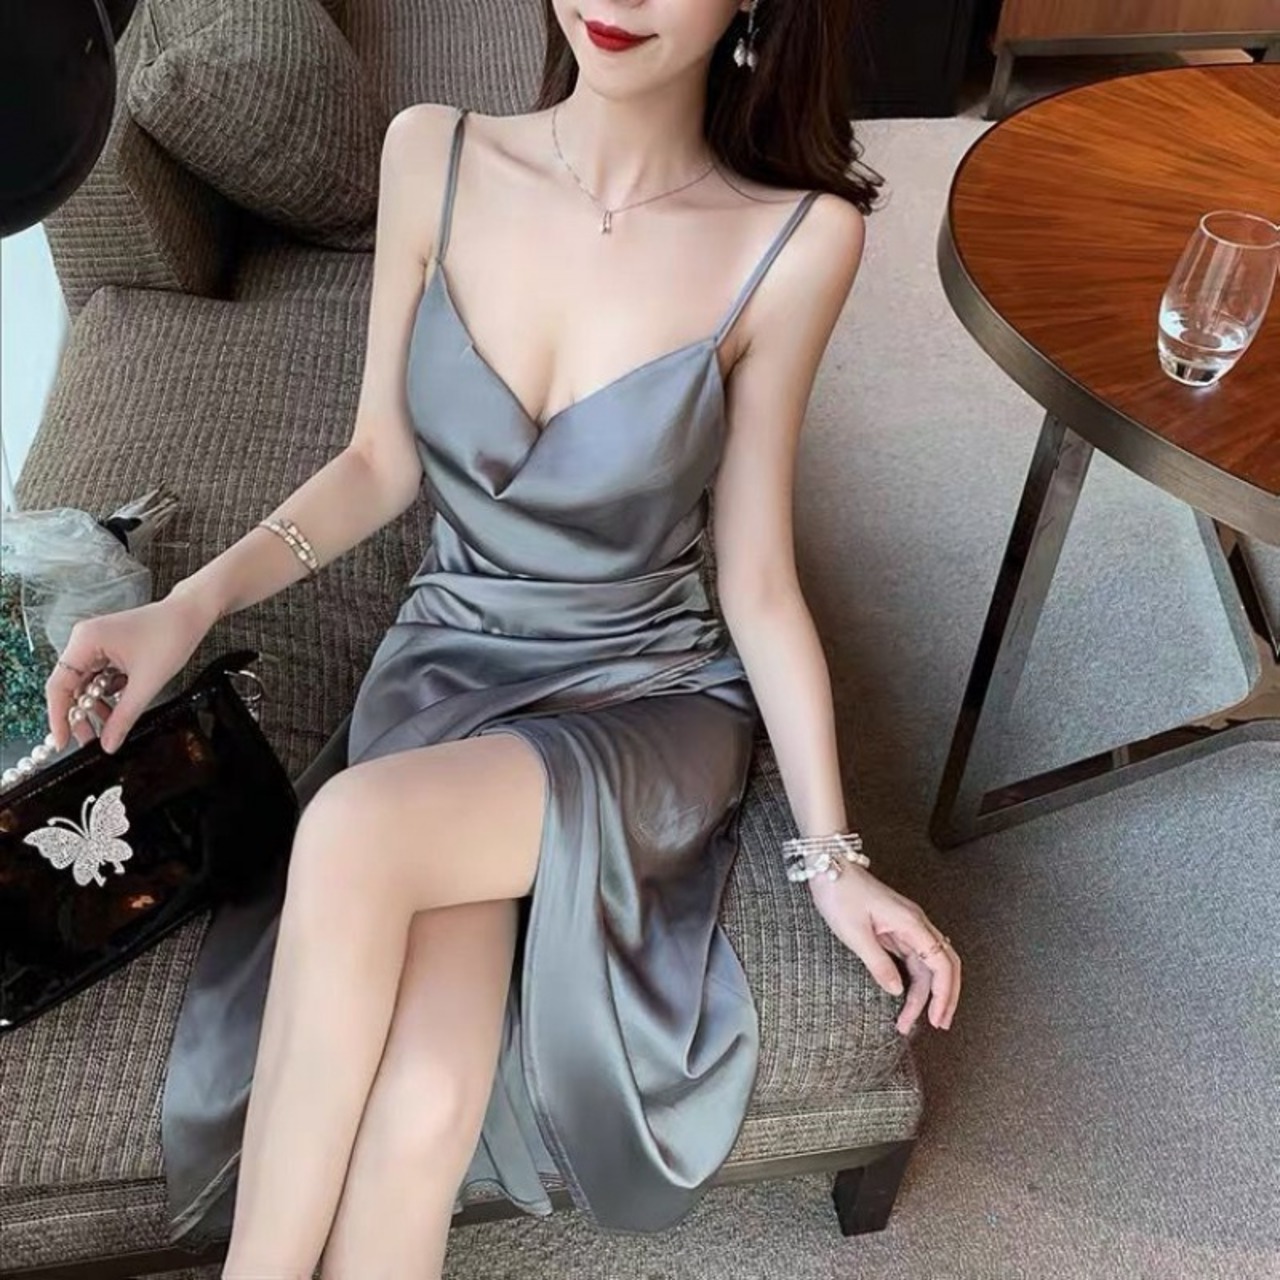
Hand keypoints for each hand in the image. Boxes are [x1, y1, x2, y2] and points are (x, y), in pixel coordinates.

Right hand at [44, 593, 213, 754]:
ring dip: (96, 705)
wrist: (191, 614)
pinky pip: (100, 676)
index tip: (62, 742)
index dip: (58, 717)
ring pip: (87, 683)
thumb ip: (124, 717)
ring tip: (109, 727)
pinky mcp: (110, 648)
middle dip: (80, 714)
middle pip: (70, 686)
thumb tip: (108, 744)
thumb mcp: (146, 684)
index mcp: (85, 641)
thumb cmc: (171, 636)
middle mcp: (85, 640)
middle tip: (91, 739)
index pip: (58, 686)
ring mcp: (97, 643)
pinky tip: (118, 708)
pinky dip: (107, 694)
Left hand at [808, 864, 960, 1036]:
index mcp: (911, 923)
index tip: (938, 1019)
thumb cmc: (839, 893)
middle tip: (937, 1025)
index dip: (944, 994)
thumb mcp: (854, 933)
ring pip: (927, 964)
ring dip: (924, 993)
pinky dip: (914, 981)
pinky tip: (906, 997)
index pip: (942, 963)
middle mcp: (915, 924)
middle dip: (944, 996)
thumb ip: (878, 964)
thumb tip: (897, 990)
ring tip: (911, 1020)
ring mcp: (907, 926)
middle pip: (944, 964)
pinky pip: (913, 958)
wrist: (828, 866)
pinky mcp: (895, 928)